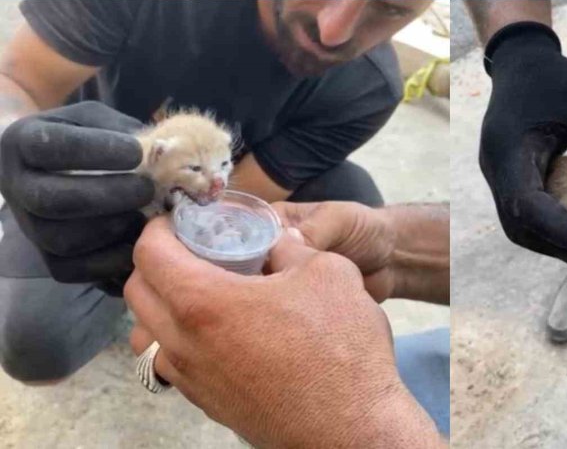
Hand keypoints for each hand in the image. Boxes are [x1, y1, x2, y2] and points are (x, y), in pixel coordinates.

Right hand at [0, 101, 152, 290]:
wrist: (50, 164)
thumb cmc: (84, 134)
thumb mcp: (98, 119)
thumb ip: (122, 130)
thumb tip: (166, 150)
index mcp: (26, 142)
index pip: (52, 147)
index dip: (95, 151)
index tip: (135, 152)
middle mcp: (17, 186)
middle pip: (53, 201)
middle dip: (107, 197)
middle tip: (147, 189)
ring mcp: (28, 225)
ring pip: (59, 240)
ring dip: (110, 231)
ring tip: (145, 218)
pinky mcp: (44, 256)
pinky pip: (69, 270)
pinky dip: (107, 261)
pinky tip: (137, 244)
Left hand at [126, 218, 440, 448]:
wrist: (351, 427)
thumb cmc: (340, 345)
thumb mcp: (326, 271)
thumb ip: (292, 248)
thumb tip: (277, 242)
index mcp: (205, 304)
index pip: (148, 256)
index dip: (158, 228)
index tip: (179, 218)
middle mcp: (184, 346)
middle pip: (136, 296)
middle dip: (155, 262)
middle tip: (192, 247)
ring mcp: (193, 383)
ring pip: (146, 337)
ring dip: (162, 305)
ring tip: (203, 289)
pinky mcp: (209, 406)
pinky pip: (172, 364)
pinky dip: (180, 338)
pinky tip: (225, 329)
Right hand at [480, 24, 566, 263]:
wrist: (522, 62)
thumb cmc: (554, 78)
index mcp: (509, 150)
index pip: (526, 207)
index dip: (562, 232)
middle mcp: (496, 170)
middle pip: (521, 226)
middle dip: (562, 244)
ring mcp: (498, 176)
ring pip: (521, 226)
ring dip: (557, 240)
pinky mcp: (507, 177)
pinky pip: (525, 213)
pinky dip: (552, 226)